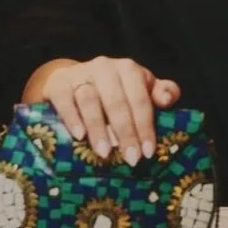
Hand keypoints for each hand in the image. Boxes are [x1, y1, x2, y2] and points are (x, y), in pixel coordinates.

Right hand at [37, 58, 179, 163]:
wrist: (73, 80)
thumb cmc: (114, 90)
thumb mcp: (139, 88)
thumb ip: (160, 92)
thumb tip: (168, 99)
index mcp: (129, 69)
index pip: (140, 99)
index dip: (145, 126)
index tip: (148, 152)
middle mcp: (105, 68)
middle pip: (117, 102)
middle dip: (126, 133)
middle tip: (131, 159)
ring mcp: (80, 75)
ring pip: (90, 101)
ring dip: (98, 128)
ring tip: (105, 152)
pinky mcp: (58, 84)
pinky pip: (65, 101)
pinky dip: (72, 118)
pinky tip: (79, 136)